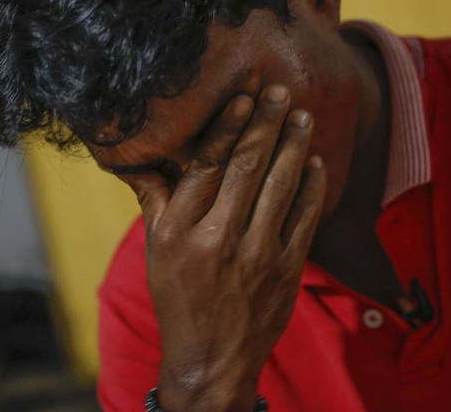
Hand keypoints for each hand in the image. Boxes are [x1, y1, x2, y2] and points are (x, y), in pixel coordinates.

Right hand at [118, 85, 326, 411]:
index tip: (245, 96)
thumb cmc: (180, 296)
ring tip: (303, 116)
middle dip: (268, 124)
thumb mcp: (157, 250)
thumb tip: (134, 155)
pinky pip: (305, 217)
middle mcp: (218, 238)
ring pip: (280, 186)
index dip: (229, 127)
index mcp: (180, 229)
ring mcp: (257, 254)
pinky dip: (313, 186)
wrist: (212, 358)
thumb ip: (154, 198)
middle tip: (282, 91)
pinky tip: (316, 161)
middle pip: (248, 167)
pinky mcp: (286, 269)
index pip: (207, 165)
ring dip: (294, 146)